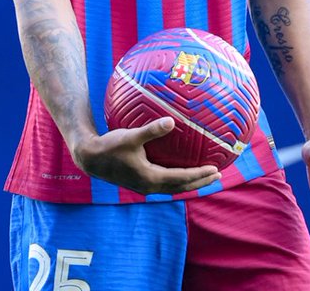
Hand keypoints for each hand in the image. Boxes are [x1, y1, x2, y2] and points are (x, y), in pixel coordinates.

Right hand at [72, 117, 220, 194]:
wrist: (90, 158)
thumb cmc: (110, 146)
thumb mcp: (131, 136)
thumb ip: (152, 130)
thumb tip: (171, 121)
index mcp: (150, 178)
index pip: (182, 178)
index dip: (200, 175)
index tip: (215, 169)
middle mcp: (150, 186)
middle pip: (181, 187)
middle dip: (201, 182)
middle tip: (218, 175)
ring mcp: (145, 186)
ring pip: (174, 187)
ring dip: (191, 183)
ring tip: (206, 176)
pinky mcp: (140, 182)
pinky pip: (166, 183)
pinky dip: (178, 179)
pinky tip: (181, 168)